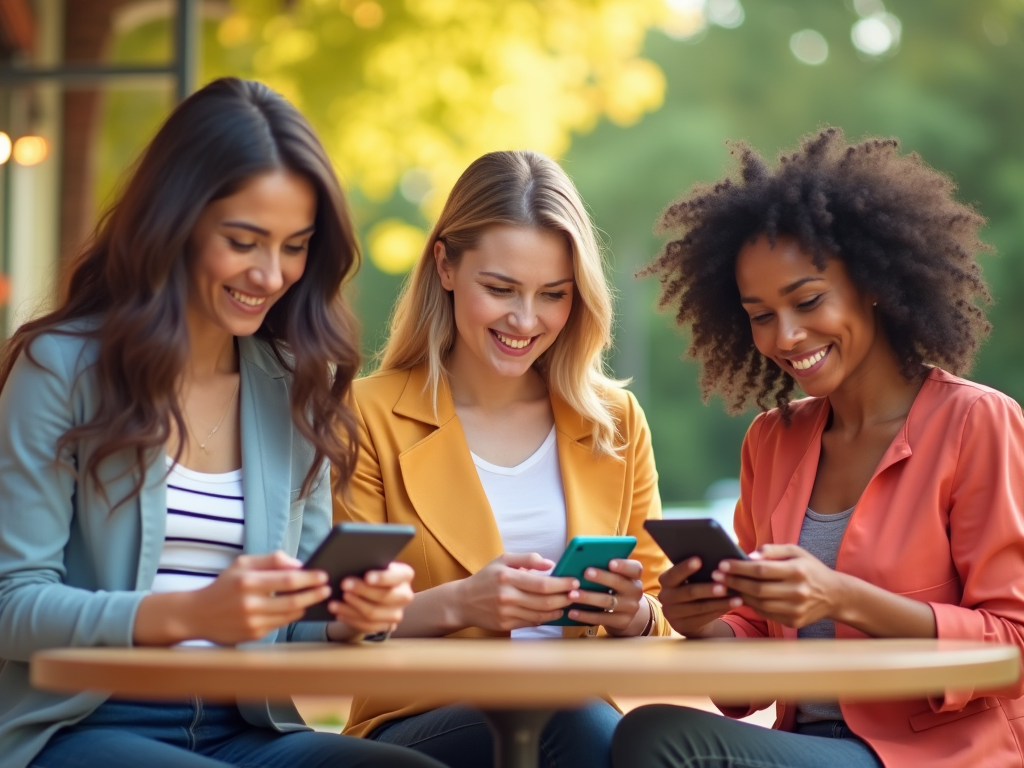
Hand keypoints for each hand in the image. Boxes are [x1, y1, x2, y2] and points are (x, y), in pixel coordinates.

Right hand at [146, 551, 331, 645]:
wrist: (196, 615)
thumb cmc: (224, 585)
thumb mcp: (243, 564)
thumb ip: (271, 560)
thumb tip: (298, 563)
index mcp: (248, 581)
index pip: (288, 579)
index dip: (310, 577)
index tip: (323, 575)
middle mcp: (250, 603)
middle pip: (293, 600)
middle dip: (314, 594)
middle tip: (327, 589)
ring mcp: (252, 622)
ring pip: (289, 614)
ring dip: (306, 605)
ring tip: (316, 597)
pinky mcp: (253, 635)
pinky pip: (280, 624)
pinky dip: (292, 615)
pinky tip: (298, 608)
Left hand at [326, 562, 414, 640]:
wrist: (379, 591)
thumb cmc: (374, 573)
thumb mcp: (376, 565)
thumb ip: (369, 565)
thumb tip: (352, 566)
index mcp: (405, 575)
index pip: (395, 576)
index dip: (381, 578)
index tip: (366, 577)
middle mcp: (405, 595)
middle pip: (384, 596)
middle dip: (362, 591)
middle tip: (344, 585)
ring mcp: (397, 613)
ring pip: (373, 613)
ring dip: (351, 608)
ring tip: (334, 603)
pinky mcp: (386, 626)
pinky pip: (368, 626)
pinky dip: (351, 619)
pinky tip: (340, 614)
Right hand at [453, 553, 578, 631]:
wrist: (463, 602)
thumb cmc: (486, 578)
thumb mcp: (503, 560)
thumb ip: (528, 558)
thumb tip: (550, 564)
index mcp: (507, 577)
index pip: (542, 584)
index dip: (562, 584)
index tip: (574, 581)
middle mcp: (507, 596)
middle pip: (545, 601)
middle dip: (565, 598)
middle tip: (577, 593)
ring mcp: (506, 613)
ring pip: (541, 614)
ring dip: (559, 609)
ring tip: (568, 603)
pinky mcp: (506, 625)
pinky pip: (532, 623)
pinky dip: (546, 618)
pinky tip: (554, 612)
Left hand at [566, 559, 649, 635]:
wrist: (624, 612)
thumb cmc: (613, 586)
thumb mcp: (615, 576)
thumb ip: (604, 568)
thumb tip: (582, 560)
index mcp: (634, 576)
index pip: (635, 568)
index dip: (623, 565)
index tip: (610, 562)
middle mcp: (635, 591)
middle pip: (618, 582)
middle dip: (601, 577)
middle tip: (585, 573)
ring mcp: (630, 608)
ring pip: (608, 601)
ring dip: (588, 597)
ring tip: (571, 594)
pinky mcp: (622, 622)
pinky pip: (602, 618)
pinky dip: (585, 615)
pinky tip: (572, 612)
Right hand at [657, 557, 742, 636]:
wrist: (689, 614)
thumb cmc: (694, 586)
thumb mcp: (690, 578)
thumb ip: (697, 570)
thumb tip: (718, 560)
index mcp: (665, 580)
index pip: (674, 573)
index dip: (685, 567)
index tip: (700, 560)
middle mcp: (665, 597)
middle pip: (689, 592)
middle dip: (708, 589)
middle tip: (725, 586)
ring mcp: (671, 614)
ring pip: (699, 607)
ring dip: (719, 603)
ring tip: (737, 599)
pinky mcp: (682, 627)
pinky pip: (703, 619)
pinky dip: (719, 611)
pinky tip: (732, 606)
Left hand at [714, 544, 843, 628]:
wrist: (835, 595)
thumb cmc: (810, 569)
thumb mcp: (796, 552)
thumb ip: (772, 550)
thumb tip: (749, 555)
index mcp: (798, 571)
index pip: (761, 570)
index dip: (739, 567)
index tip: (722, 564)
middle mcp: (798, 592)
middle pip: (757, 588)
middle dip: (734, 581)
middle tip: (716, 576)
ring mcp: (796, 609)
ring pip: (759, 603)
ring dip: (738, 595)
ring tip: (724, 586)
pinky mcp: (793, 621)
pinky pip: (765, 614)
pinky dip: (750, 605)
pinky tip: (739, 597)